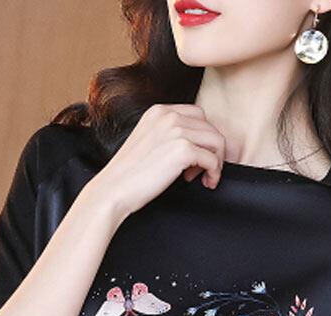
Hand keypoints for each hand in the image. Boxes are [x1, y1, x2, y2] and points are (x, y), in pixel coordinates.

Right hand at [89, 103, 224, 217]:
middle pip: (210, 128)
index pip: (198, 115)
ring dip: (216, 162)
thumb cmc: (129, 174)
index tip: (196, 158)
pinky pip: (213, 159)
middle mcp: (168, 116)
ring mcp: (176, 131)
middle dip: (212, 151)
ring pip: (217, 141)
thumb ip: (169, 136)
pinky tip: (204, 182)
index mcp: (159, 111)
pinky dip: (214, 173)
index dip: (202, 138)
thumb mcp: (149, 142)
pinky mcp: (183, 150)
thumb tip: (197, 146)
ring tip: (204, 177)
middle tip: (201, 172)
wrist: (113, 189)